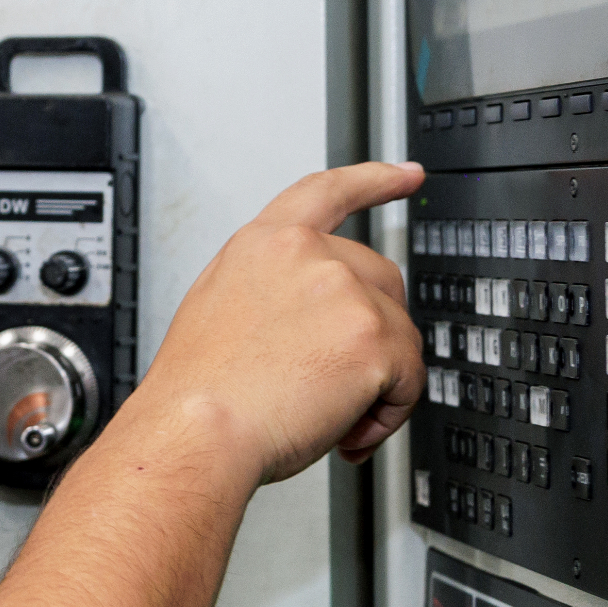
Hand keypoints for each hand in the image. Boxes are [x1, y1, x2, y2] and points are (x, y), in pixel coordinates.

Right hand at [123, 160, 427, 486]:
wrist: (196, 431)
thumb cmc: (198, 391)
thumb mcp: (219, 308)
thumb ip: (272, 290)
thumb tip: (312, 319)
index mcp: (265, 244)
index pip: (328, 193)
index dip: (374, 181)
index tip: (407, 175)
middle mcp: (307, 255)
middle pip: (381, 281)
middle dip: (370, 332)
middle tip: (331, 381)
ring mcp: (345, 291)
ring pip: (399, 335)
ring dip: (376, 382)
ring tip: (326, 415)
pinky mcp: (374, 337)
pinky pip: (411, 379)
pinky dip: (387, 414)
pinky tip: (346, 429)